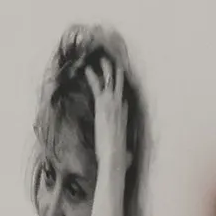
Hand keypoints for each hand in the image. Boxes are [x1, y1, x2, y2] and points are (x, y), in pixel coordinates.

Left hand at [84, 55, 129, 193]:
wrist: (114, 156)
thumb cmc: (118, 158)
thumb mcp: (124, 151)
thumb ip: (126, 151)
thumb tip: (129, 156)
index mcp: (124, 117)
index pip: (124, 100)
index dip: (121, 91)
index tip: (119, 82)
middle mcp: (121, 107)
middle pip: (120, 86)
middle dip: (117, 73)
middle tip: (114, 61)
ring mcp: (112, 104)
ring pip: (110, 81)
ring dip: (106, 69)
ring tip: (101, 58)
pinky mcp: (103, 105)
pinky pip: (98, 86)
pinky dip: (92, 77)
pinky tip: (87, 69)